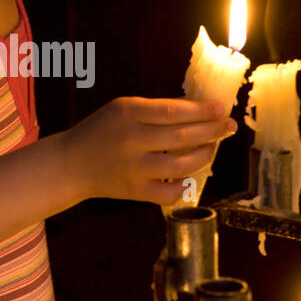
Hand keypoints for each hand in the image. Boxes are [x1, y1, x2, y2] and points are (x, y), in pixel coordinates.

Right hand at [62, 97, 236, 205]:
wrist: (71, 164)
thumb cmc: (101, 131)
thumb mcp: (122, 109)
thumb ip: (155, 110)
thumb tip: (198, 111)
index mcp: (128, 113)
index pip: (173, 111)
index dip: (201, 110)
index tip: (220, 108)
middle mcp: (131, 140)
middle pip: (181, 136)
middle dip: (211, 131)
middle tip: (229, 127)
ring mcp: (134, 169)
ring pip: (180, 165)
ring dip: (204, 156)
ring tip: (213, 147)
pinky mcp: (135, 191)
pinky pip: (169, 192)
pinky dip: (184, 186)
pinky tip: (190, 176)